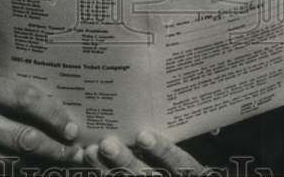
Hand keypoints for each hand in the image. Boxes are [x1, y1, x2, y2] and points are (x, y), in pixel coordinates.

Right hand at [0, 72, 82, 173]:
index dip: (51, 113)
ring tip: (66, 166)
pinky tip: (35, 175)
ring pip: (12, 163)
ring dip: (41, 167)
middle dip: (54, 147)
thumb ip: (0, 94)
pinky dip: (18, 175)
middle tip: (77, 152)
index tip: (70, 125)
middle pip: (21, 137)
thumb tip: (46, 107)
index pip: (21, 98)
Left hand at [85, 131, 204, 174]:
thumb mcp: (193, 150)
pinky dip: (101, 171)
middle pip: (147, 176)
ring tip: (90, 151)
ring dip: (106, 168)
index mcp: (190, 172)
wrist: (167, 173)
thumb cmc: (183, 162)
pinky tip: (88, 160)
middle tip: (107, 144)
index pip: (178, 162)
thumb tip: (195, 114)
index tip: (143, 136)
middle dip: (125, 160)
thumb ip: (188, 134)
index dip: (162, 150)